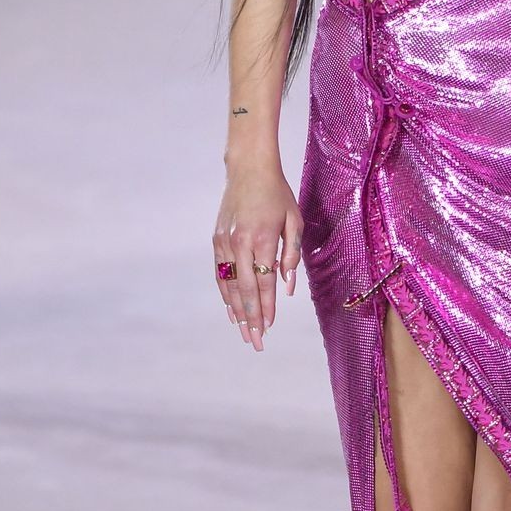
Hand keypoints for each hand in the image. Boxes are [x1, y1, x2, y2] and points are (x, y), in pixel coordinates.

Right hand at [213, 159, 302, 351]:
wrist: (248, 169)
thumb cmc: (277, 194)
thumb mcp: (294, 220)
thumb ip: (291, 254)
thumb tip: (288, 287)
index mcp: (262, 238)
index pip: (265, 281)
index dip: (267, 307)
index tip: (270, 327)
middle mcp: (240, 242)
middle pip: (245, 289)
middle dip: (251, 318)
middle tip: (256, 341)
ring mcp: (225, 242)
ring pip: (229, 285)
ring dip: (237, 311)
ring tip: (244, 332)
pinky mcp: (216, 240)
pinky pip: (220, 273)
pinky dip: (225, 294)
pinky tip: (231, 310)